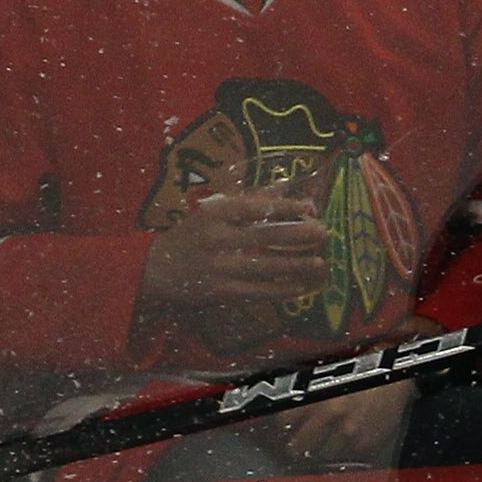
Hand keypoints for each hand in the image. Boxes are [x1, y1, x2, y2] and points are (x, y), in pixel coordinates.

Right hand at [138, 191, 329, 318]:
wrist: (156, 269)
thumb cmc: (193, 236)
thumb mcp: (213, 213)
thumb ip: (250, 202)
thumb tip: (287, 189)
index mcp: (215, 214)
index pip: (256, 207)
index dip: (286, 207)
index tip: (311, 207)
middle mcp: (217, 238)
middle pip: (266, 235)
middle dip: (299, 234)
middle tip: (325, 233)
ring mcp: (219, 267)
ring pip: (266, 266)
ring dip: (296, 265)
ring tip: (320, 263)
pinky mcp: (221, 291)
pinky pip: (258, 292)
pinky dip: (281, 290)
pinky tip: (300, 287)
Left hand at [267, 378, 415, 470]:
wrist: (398, 375)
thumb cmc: (366, 369)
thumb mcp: (329, 375)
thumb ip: (308, 394)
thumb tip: (289, 413)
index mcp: (316, 396)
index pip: (285, 421)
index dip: (285, 424)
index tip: (288, 425)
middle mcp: (331, 417)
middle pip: (299, 446)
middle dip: (299, 443)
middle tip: (303, 439)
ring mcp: (350, 435)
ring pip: (323, 455)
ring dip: (325, 448)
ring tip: (331, 437)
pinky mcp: (368, 446)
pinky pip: (349, 457)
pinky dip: (348, 450)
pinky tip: (351, 437)